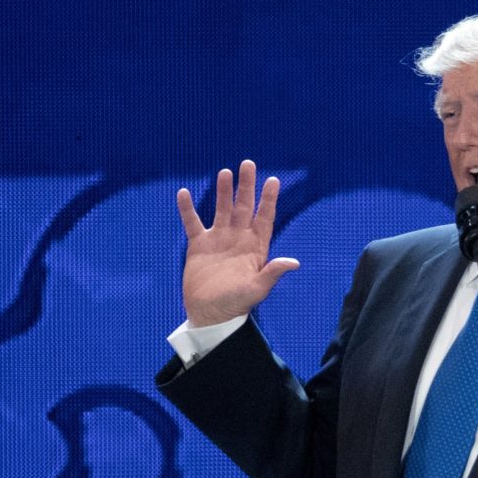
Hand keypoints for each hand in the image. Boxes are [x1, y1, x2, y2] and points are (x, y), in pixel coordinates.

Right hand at [177, 159, 299, 326]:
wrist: (211, 314)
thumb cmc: (237, 304)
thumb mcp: (257, 289)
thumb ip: (273, 273)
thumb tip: (293, 262)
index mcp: (255, 247)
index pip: (264, 218)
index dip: (268, 199)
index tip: (272, 180)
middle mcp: (238, 239)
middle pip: (244, 207)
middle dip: (246, 186)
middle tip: (248, 164)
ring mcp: (218, 240)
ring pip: (221, 209)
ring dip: (223, 191)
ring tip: (225, 172)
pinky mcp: (199, 246)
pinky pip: (192, 223)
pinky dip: (187, 209)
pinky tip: (183, 192)